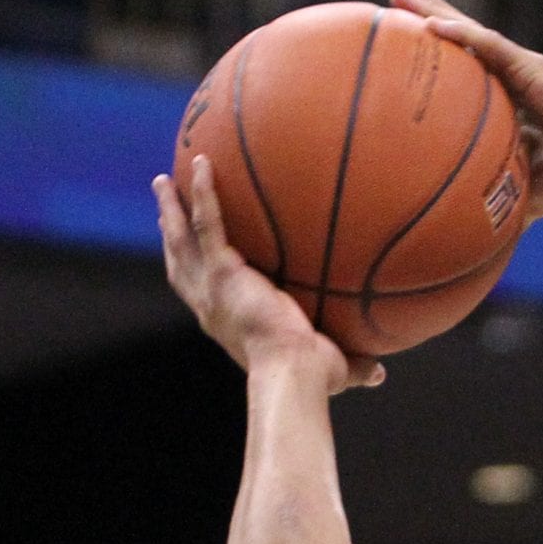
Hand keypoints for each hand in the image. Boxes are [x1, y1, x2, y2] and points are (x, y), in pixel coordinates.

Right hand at [154, 155, 380, 393]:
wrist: (295, 372)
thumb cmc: (312, 379)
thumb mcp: (329, 368)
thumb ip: (352, 364)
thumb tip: (379, 373)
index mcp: (224, 322)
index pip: (200, 290)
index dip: (191, 269)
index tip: (188, 251)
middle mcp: (209, 304)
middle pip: (180, 259)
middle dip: (170, 231)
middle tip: (164, 205)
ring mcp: (212, 286)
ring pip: (183, 237)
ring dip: (172, 206)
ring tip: (163, 179)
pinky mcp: (224, 271)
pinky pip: (210, 222)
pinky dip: (203, 193)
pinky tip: (202, 164)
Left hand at [390, 0, 542, 215]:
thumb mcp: (535, 194)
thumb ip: (508, 207)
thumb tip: (481, 243)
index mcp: (511, 105)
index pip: (466, 77)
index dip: (437, 62)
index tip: (404, 55)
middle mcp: (511, 79)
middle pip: (460, 44)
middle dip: (427, 21)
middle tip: (393, 1)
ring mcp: (519, 68)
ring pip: (467, 33)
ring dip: (434, 11)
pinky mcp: (531, 65)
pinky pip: (489, 45)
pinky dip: (461, 34)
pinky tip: (432, 23)